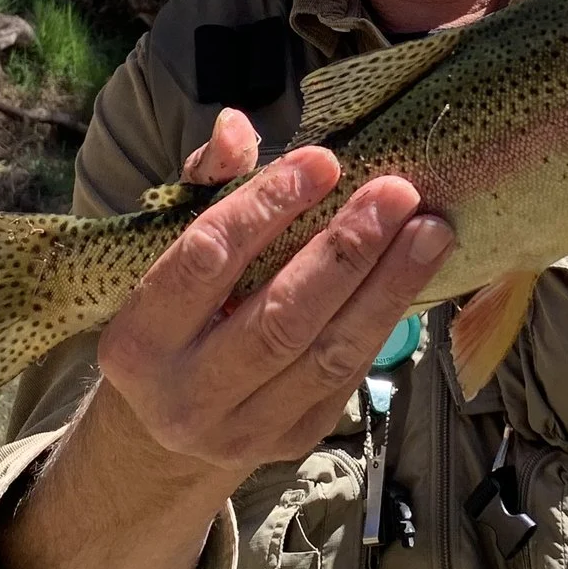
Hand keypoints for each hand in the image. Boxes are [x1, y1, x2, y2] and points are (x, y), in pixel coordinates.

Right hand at [95, 109, 453, 476]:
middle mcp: (183, 397)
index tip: (323, 161)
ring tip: (430, 231)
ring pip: (327, 356)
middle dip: (344, 252)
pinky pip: (346, 377)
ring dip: (386, 289)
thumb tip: (236, 127)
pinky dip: (383, 322)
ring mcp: (240, 430)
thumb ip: (205, 186)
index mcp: (137, 340)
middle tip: (395, 193)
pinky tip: (414, 275)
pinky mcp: (291, 441)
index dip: (266, 206)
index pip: (206, 260)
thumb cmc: (176, 312)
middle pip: (278, 317)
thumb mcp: (167, 251)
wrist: (168, 420)